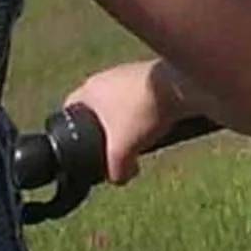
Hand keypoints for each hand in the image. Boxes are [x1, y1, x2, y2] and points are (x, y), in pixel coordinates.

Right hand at [61, 60, 192, 183]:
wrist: (181, 85)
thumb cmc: (143, 112)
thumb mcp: (122, 153)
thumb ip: (115, 171)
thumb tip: (119, 178)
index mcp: (89, 89)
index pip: (68, 111)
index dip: (71, 132)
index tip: (80, 146)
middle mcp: (105, 76)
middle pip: (96, 109)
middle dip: (103, 131)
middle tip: (111, 148)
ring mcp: (128, 72)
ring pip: (119, 104)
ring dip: (126, 122)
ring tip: (137, 140)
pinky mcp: (150, 75)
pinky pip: (139, 99)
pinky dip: (143, 114)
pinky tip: (154, 127)